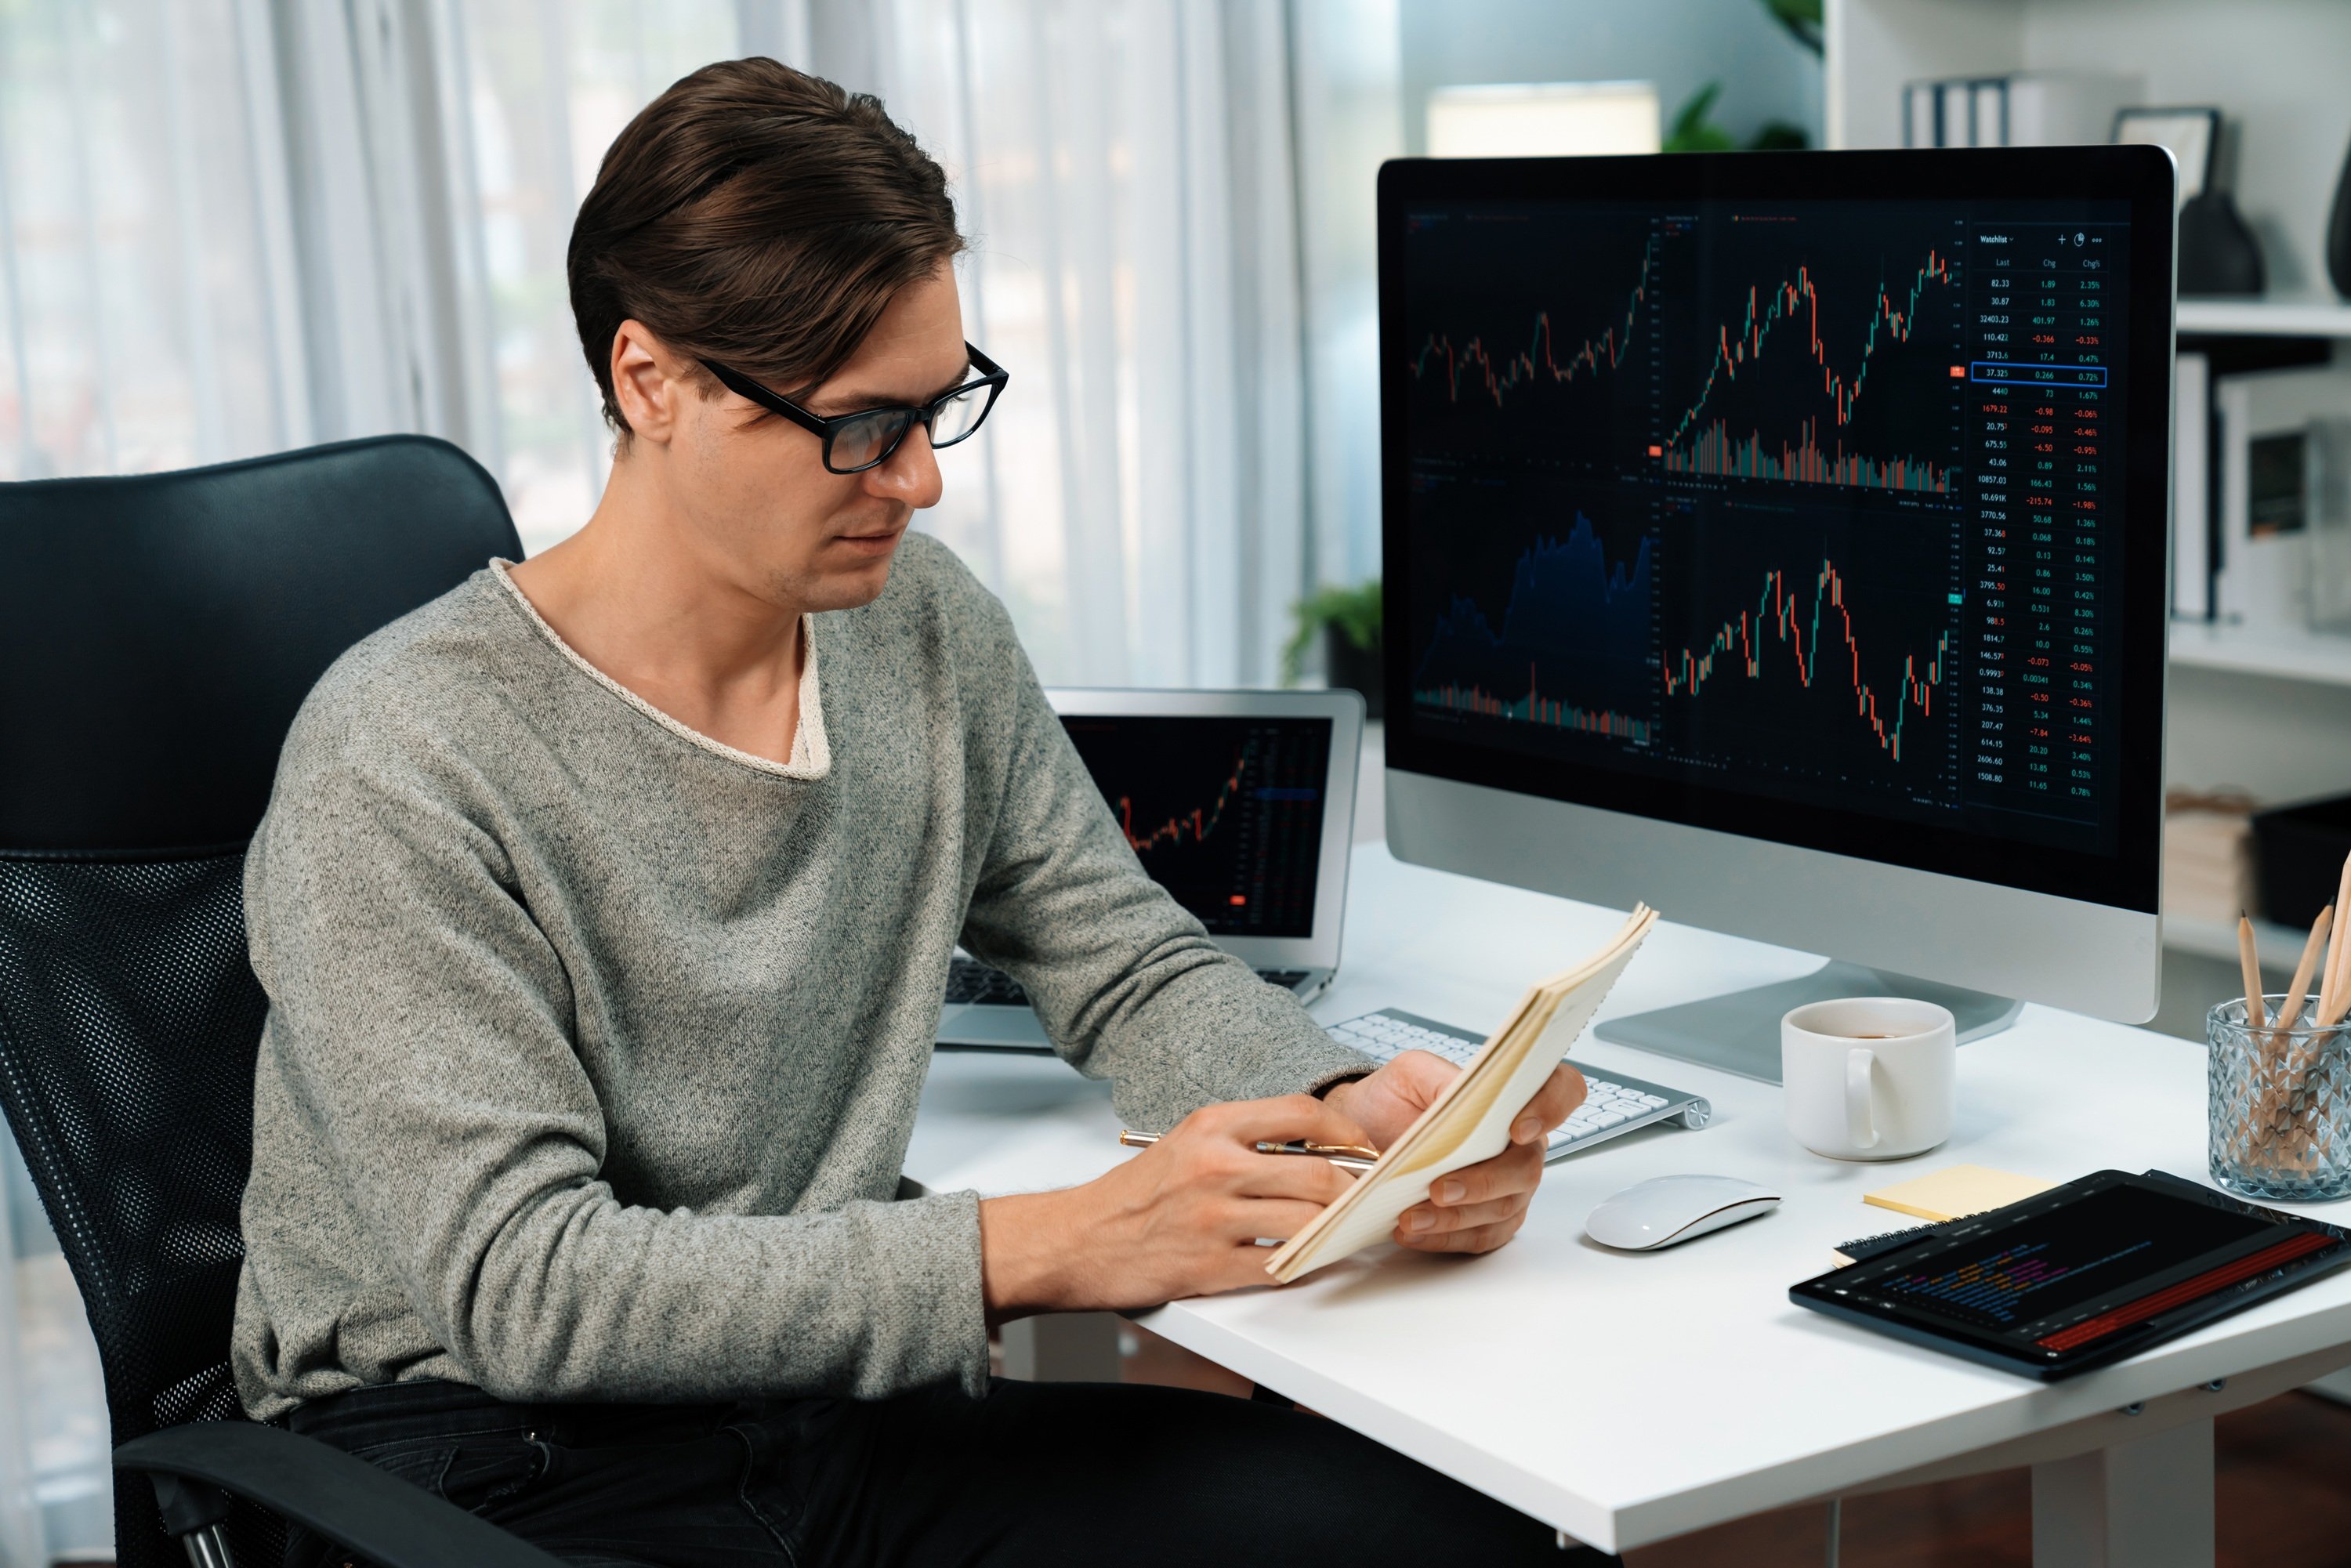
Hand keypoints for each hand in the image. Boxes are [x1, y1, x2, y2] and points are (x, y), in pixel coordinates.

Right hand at [978, 1092, 1375, 1317]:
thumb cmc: (1134, 1194)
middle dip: (1355, 1191)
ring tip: (1344, 1231)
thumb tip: (1312, 1146)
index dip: (1347, 1133)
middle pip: (1320, 1173)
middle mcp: (1215, 1166)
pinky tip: (1305, 1260)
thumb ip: (1244, 1137)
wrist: (1078, 1240)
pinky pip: (1280, 1267)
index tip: (1363, 1149)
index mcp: (1211, 1125)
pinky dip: (1302, 1266)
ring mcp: (1214, 1218)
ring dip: (1336, 1231)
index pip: (1304, 1114)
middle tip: (1367, 1199)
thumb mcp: (1186, 1142)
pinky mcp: (1210, 1266)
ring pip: (1308, 1221)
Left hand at [1324, 1051, 1584, 1254]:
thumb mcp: (1411, 1073)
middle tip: (1439, 1189)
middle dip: (1482, 1183)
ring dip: (1454, 1218)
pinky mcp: (1489, 1222)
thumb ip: (1441, 1079)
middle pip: (1527, 1168)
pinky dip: (1444, 1238)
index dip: (1552, 1107)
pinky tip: (1413, 1232)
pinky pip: (1480, 1237)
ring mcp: (1510, 1187)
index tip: (1517, 1128)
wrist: (1365, 1134)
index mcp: (1513, 1100)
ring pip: (1501, 1210)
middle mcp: (1521, 1146)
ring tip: (1410, 1217)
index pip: (1562, 1090)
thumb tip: (1464, 1095)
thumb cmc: (1395, 1100)